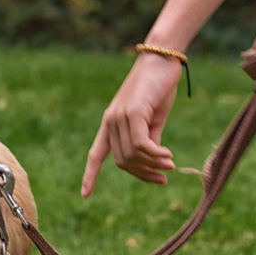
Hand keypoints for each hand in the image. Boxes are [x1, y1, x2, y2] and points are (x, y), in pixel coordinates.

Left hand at [81, 53, 181, 196]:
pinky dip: (155, 155)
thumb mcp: (152, 119)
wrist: (163, 59)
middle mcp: (111, 122)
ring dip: (154, 164)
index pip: (96, 154)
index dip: (90, 175)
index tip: (85, 195)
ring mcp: (119, 117)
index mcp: (110, 124)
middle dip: (144, 173)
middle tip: (164, 177)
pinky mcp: (132, 113)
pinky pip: (142, 145)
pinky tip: (168, 156)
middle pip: (123, 162)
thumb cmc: (158, 88)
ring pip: (133, 155)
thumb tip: (152, 161)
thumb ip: (148, 139)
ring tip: (170, 165)